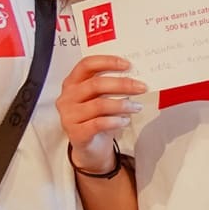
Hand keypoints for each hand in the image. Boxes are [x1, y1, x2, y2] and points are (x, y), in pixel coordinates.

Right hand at [59, 53, 145, 171]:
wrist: (89, 147)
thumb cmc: (95, 118)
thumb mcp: (101, 98)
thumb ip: (110, 86)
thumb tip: (134, 78)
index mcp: (72, 83)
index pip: (87, 65)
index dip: (107, 62)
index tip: (128, 65)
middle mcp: (67, 97)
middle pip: (96, 84)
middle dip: (122, 84)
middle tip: (141, 87)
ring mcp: (69, 115)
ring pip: (99, 105)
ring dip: (123, 105)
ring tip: (137, 107)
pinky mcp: (76, 133)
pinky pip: (98, 123)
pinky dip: (115, 121)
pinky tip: (125, 121)